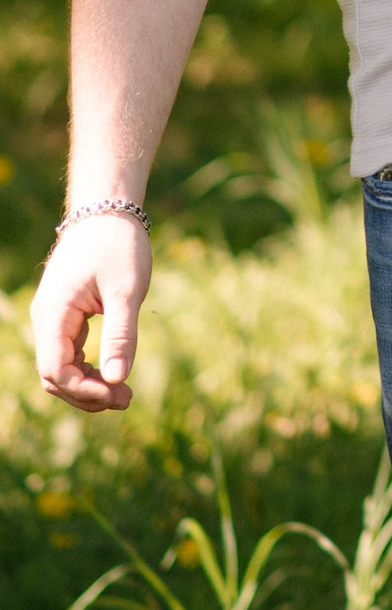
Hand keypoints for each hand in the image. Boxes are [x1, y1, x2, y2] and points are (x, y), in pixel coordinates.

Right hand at [30, 211, 151, 412]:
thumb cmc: (118, 244)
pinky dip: (88, 369)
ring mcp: (53, 318)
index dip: (84, 390)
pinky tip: (114, 374)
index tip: (119, 394)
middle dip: (87, 393)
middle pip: (54, 375)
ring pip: (61, 367)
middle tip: (127, 400)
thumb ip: (121, 334)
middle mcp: (46, 319)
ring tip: (124, 394)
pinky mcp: (65, 315)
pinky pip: (69, 353)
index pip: (56, 370)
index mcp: (54, 313)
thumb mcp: (126, 289)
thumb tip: (118, 379)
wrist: (108, 209)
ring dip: (88, 385)